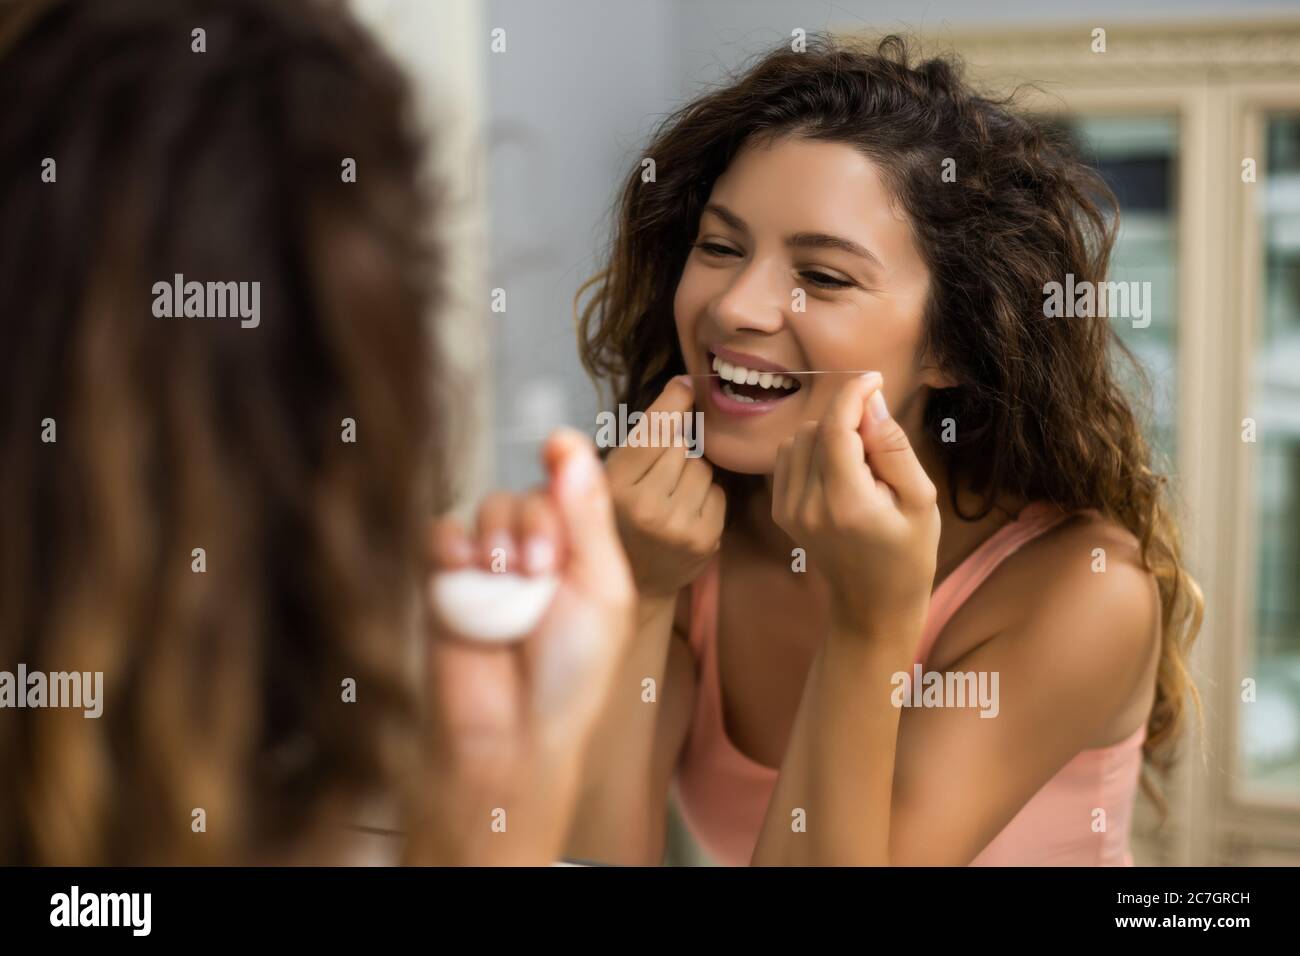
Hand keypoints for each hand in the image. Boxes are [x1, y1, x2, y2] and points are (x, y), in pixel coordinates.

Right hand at [422, 428, 635, 862]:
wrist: (513, 732)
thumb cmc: (572, 672)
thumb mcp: (600, 590)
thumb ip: (587, 518)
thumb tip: (572, 447)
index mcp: (581, 553)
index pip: (570, 487)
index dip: (563, 461)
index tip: (555, 444)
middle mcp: (536, 553)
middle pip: (528, 493)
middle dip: (534, 523)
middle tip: (539, 570)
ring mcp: (489, 567)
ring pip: (486, 509)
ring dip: (498, 536)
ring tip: (507, 581)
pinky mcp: (445, 583)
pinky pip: (441, 535)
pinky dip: (452, 545)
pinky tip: (466, 572)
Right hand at [606, 376, 724, 601]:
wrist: (637, 581)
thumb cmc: (621, 517)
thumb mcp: (610, 477)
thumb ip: (640, 439)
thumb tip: (685, 386)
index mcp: (614, 487)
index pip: (654, 431)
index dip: (673, 402)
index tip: (686, 384)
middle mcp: (646, 507)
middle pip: (680, 445)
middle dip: (674, 448)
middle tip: (658, 473)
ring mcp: (679, 527)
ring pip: (702, 467)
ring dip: (691, 473)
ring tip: (670, 496)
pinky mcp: (705, 539)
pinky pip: (718, 491)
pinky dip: (706, 495)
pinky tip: (686, 511)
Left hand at [771, 373, 939, 641]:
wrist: (872, 601)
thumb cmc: (908, 550)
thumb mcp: (920, 499)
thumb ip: (893, 448)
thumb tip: (870, 401)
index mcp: (846, 504)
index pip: (836, 429)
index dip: (853, 393)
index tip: (875, 379)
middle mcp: (808, 505)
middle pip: (817, 428)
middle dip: (848, 420)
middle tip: (878, 444)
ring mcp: (788, 509)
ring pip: (799, 438)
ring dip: (829, 434)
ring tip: (860, 463)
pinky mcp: (780, 510)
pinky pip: (788, 456)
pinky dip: (812, 450)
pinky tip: (838, 471)